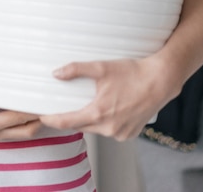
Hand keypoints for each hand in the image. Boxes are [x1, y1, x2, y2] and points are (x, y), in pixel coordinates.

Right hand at [0, 60, 42, 141]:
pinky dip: (24, 123)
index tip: (44, 100)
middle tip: (52, 105)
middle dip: (41, 120)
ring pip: (23, 134)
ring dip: (35, 123)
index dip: (32, 110)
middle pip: (28, 131)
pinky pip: (15, 131)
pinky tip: (27, 111)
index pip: (17, 118)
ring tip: (45, 108)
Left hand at [39, 57, 176, 139]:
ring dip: (90, 120)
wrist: (161, 81)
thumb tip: (55, 73)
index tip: (41, 117)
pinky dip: (106, 123)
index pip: (67, 122)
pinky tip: (110, 111)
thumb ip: (75, 69)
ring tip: (92, 104)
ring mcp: (120, 133)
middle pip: (81, 126)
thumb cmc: (131, 73)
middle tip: (63, 107)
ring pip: (96, 129)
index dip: (52, 120)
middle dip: (71, 118)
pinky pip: (110, 131)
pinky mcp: (129, 135)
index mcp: (99, 113)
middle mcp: (109, 128)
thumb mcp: (101, 67)